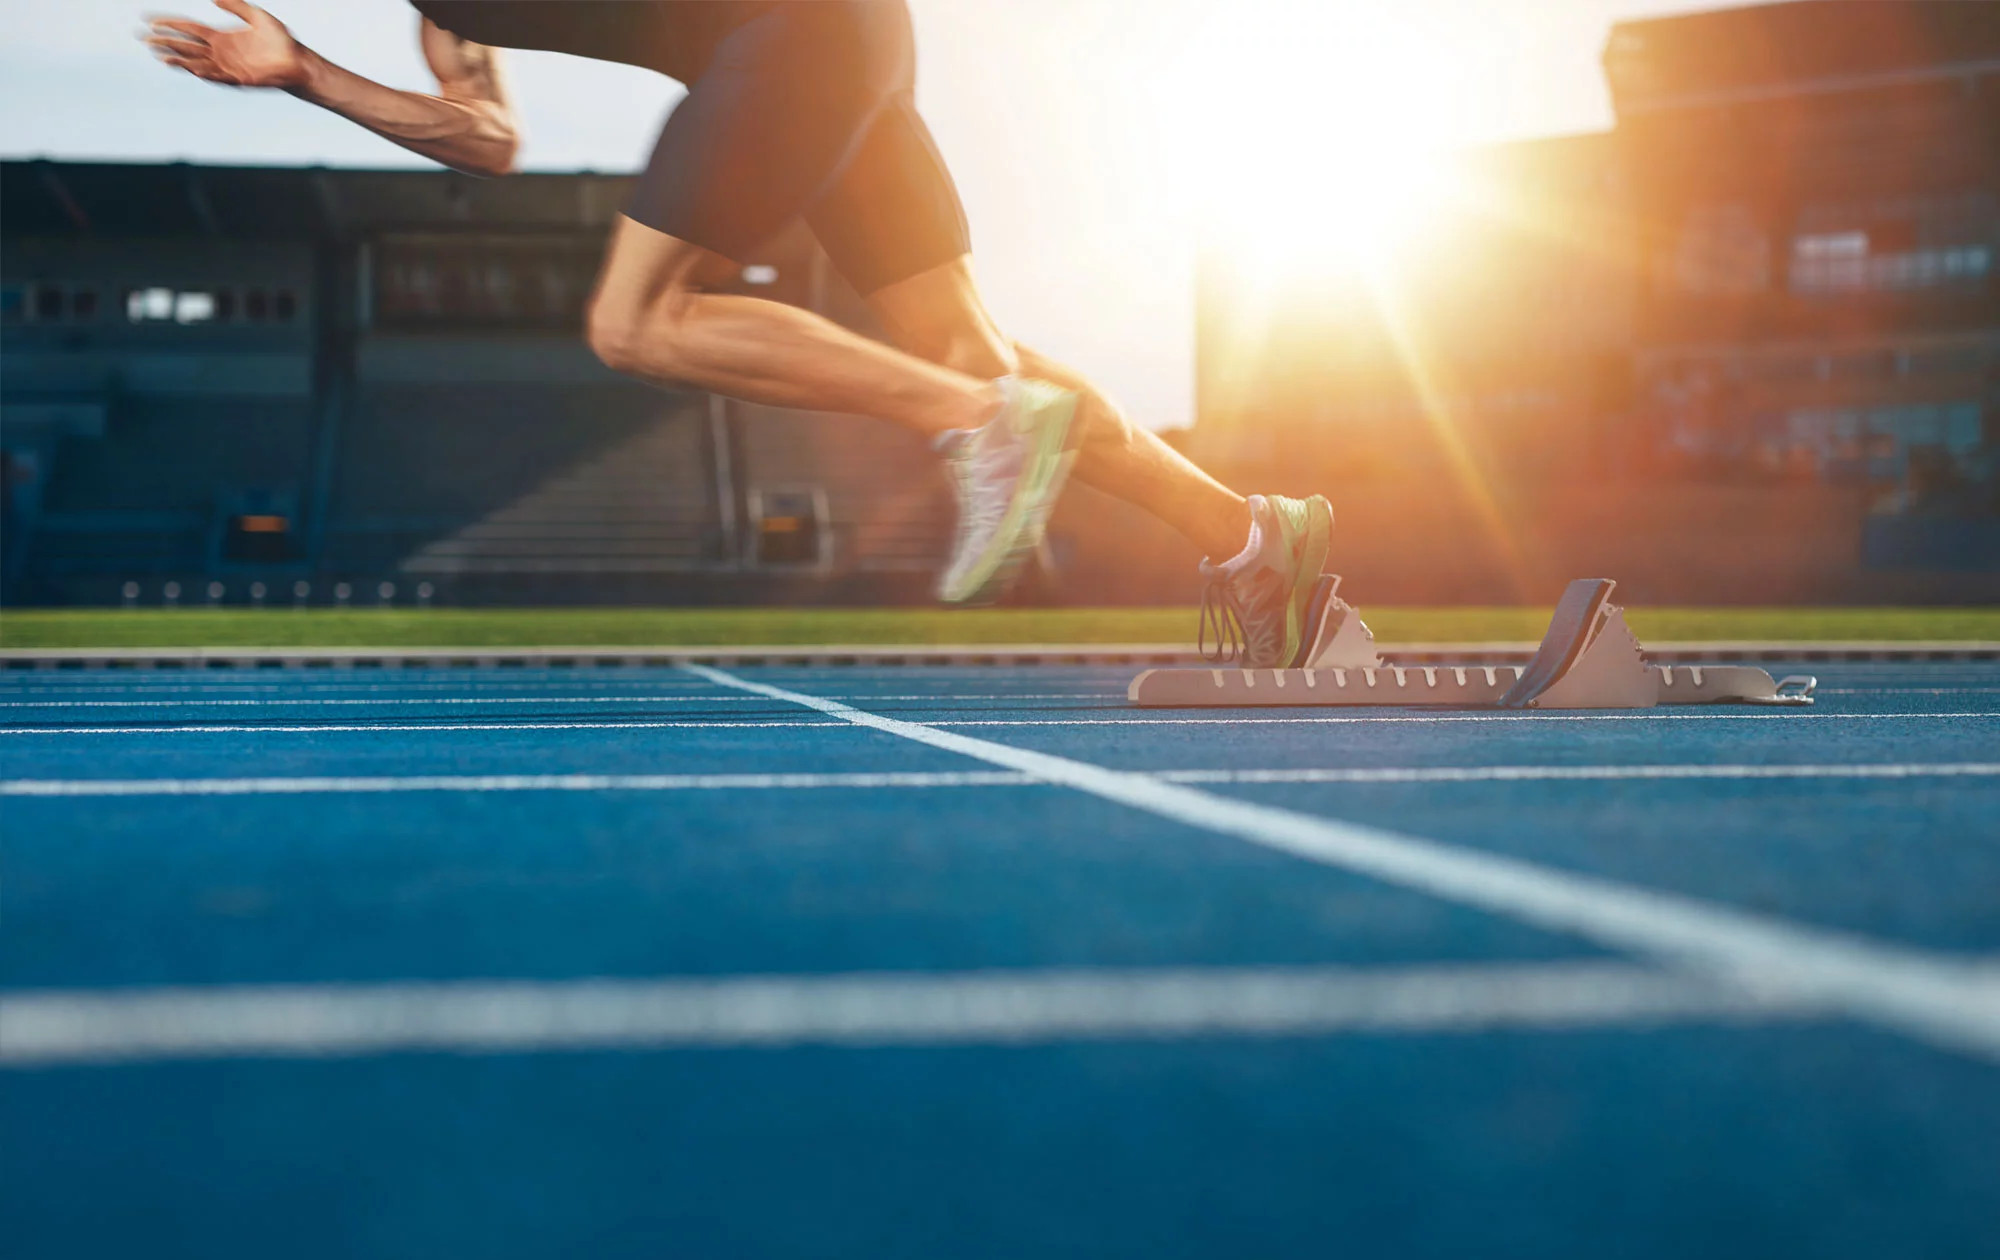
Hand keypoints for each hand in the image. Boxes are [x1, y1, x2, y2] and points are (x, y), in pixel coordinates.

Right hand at [145, 0, 310, 89]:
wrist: (298, 60)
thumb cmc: (281, 40)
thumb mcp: (256, 15)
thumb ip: (236, 6)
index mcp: (220, 37)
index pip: (187, 28)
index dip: (169, 23)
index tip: (149, 19)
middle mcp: (220, 52)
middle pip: (185, 45)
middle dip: (164, 41)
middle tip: (143, 38)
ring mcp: (227, 66)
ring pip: (195, 62)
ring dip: (178, 58)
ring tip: (159, 55)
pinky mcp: (238, 79)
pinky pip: (216, 75)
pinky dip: (202, 71)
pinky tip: (189, 66)